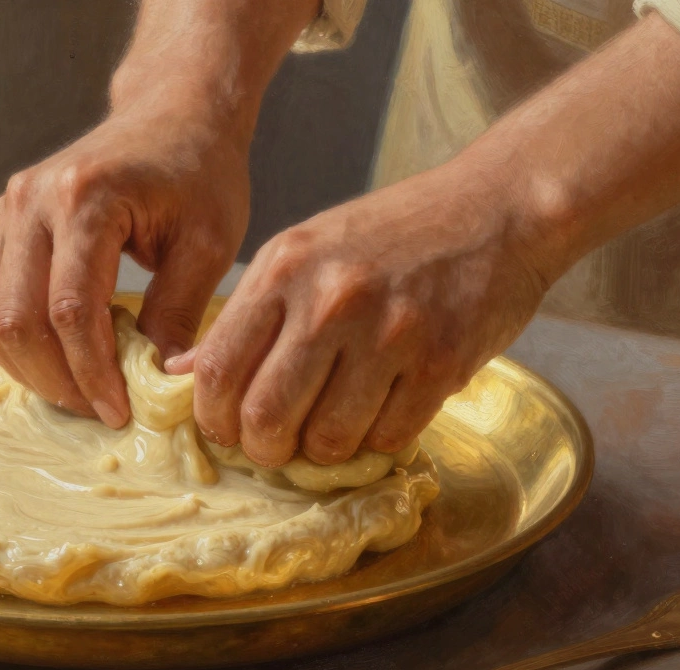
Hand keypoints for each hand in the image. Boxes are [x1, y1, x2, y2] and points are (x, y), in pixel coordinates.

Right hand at [0, 108, 249, 426]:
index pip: (70, 310)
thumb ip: (180, 314)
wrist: (172, 114)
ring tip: (83, 391)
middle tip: (100, 411)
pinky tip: (65, 358)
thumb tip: (160, 385)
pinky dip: (21, 343)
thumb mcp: (209, 243)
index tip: (121, 412)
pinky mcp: (2, 222)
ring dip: (32, 369)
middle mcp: (32, 200)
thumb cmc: (199, 172)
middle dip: (57, 380)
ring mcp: (8, 209)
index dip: (92, 373)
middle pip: (16, 320)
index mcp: (85, 197)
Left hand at [166, 162, 549, 465]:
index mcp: (282, 268)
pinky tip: (382, 411)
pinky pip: (387, 437)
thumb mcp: (302, 253)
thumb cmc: (391, 235)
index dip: (213, 417)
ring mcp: (388, 332)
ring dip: (324, 450)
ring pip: (326, 439)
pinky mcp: (440, 363)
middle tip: (277, 446)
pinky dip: (377, 440)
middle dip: (264, 449)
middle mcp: (329, 299)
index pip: (217, 369)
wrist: (497, 208)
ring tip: (332, 427)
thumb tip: (181, 376)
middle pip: (265, 416)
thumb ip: (247, 314)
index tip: (227, 428)